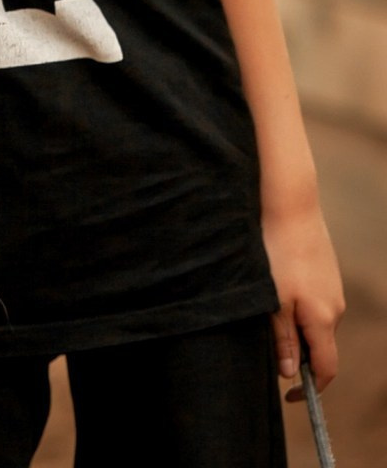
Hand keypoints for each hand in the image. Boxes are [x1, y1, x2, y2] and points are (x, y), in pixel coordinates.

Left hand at [263, 200, 343, 400]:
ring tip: (266, 310)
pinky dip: (297, 306)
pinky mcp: (326, 273)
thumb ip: (284, 338)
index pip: (326, 369)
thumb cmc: (277, 252)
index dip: (311, 389)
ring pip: (315, 322)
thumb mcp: (274, 300)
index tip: (289, 397)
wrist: (290, 205)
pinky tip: (276, 286)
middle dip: (297, 355)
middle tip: (267, 348)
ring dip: (295, 327)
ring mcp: (333, 289)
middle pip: (320, 346)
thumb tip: (291, 374)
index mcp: (324, 319)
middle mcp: (335, 308)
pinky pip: (314, 301)